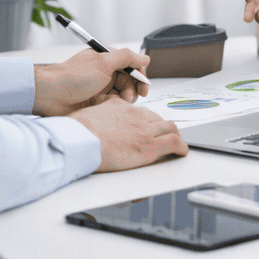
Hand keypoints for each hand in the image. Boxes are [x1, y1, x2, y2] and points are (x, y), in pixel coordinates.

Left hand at [33, 47, 149, 116]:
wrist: (51, 95)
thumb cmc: (73, 77)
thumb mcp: (103, 62)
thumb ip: (126, 57)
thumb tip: (145, 58)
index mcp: (107, 60)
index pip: (131, 66)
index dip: (140, 76)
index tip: (144, 86)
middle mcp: (105, 73)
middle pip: (130, 82)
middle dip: (132, 89)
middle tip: (129, 97)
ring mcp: (101, 88)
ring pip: (123, 95)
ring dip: (122, 99)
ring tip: (113, 102)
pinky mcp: (96, 103)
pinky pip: (113, 106)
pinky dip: (113, 107)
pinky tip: (105, 107)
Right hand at [71, 99, 188, 171]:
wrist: (79, 140)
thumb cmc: (76, 132)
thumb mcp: (85, 115)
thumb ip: (94, 116)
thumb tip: (88, 120)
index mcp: (119, 107)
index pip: (140, 111)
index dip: (146, 120)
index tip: (146, 126)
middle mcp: (135, 115)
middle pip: (157, 118)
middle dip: (162, 127)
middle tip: (163, 135)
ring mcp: (144, 130)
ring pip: (169, 128)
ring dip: (174, 135)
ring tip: (176, 143)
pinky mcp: (149, 146)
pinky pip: (174, 143)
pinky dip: (181, 147)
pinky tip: (182, 152)